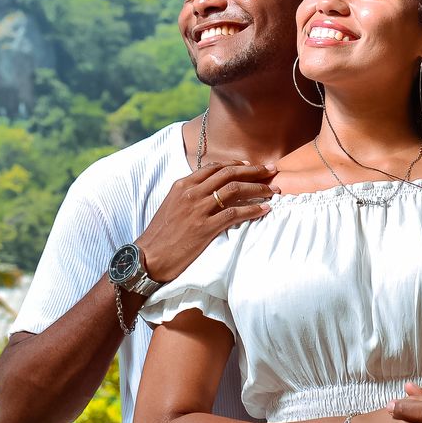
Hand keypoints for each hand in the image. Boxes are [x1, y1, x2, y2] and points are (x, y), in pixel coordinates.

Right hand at [133, 161, 272, 282]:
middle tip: (272, 171)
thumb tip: (210, 190)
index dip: (237, 165)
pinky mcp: (204, 228)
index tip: (252, 166)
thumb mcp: (172, 205)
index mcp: (183, 185)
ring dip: (257, 188)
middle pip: (229, 174)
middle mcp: (191, 192)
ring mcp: (198, 209)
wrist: (148, 257)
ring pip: (234, 190)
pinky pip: (234, 214)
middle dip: (254, 171)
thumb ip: (190, 194)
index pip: (215, 167)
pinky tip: (265, 210)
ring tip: (273, 190)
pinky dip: (253, 210)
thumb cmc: (161, 234)